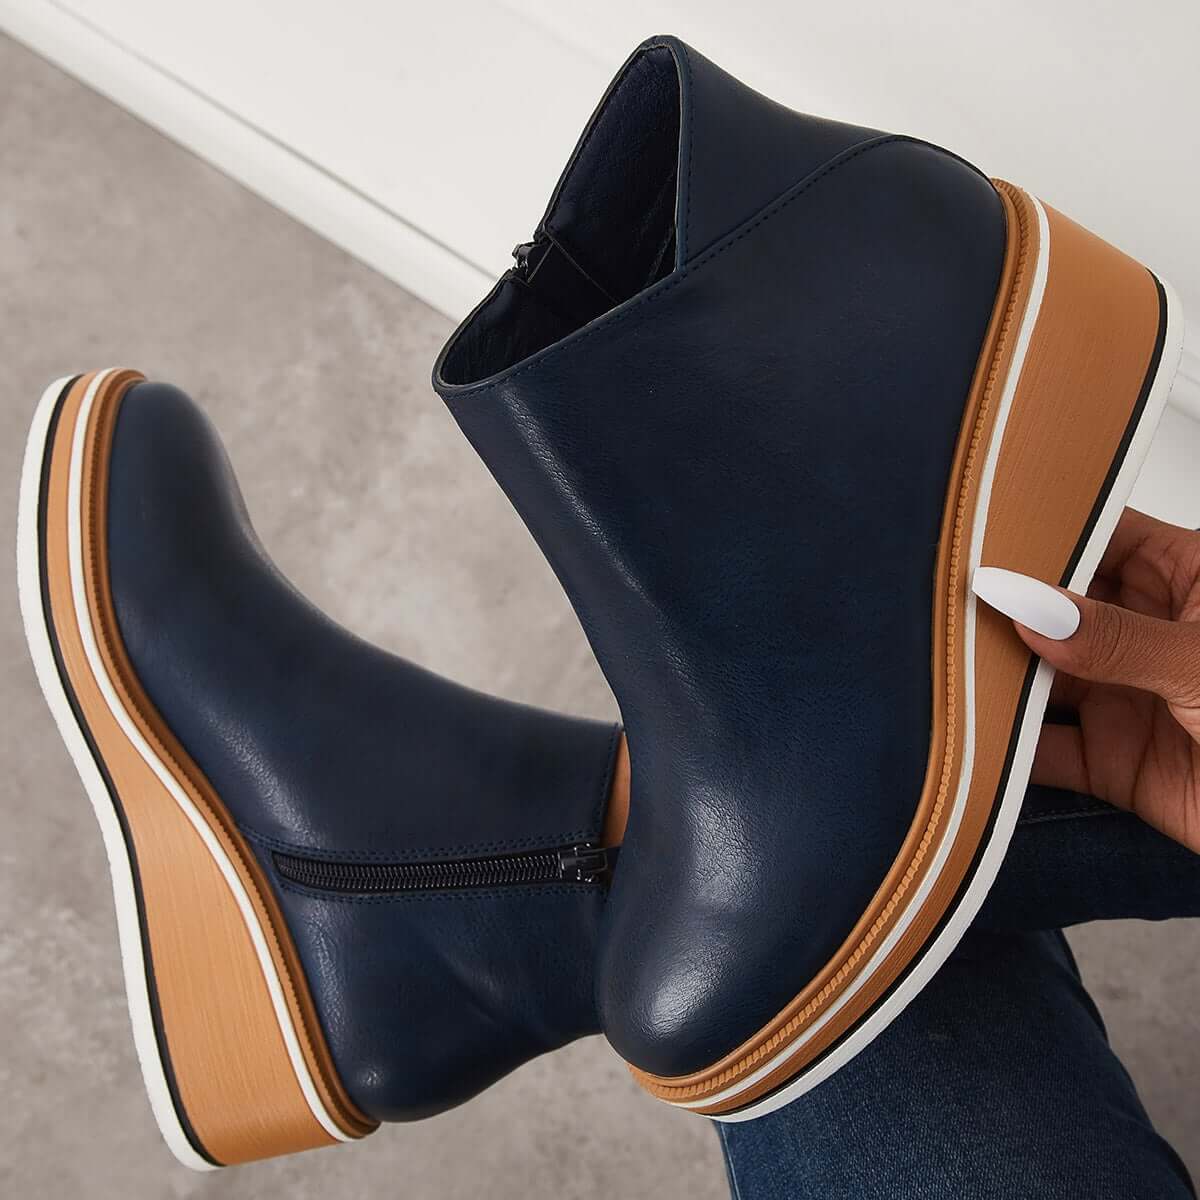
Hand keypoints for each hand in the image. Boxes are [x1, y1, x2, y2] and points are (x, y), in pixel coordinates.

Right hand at [973, 508, 1199, 852]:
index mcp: (1191, 582)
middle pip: (1058, 608)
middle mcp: (1150, 634)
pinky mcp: (1113, 761)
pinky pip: (1044, 749)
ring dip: (997, 679)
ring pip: (1042, 678)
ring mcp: (1127, 697)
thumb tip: (1030, 603)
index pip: (1104, 537)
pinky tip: (974, 738)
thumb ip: (1115, 636)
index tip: (985, 534)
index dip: (1047, 533)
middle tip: (948, 606)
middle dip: (1007, 609)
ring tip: (946, 668)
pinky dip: (1005, 749)